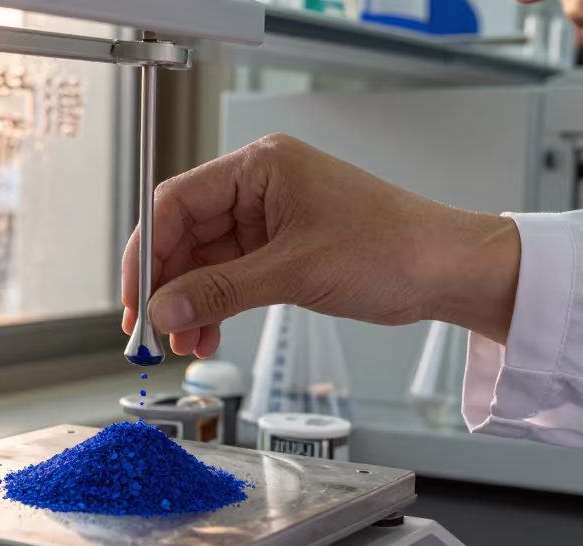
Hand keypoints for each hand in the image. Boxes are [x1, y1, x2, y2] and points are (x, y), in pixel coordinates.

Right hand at [121, 133, 520, 355]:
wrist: (448, 271)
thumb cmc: (392, 247)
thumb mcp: (295, 273)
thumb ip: (221, 292)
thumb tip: (165, 307)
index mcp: (259, 167)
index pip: (175, 203)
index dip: (146, 253)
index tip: (134, 299)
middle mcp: (259, 186)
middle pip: (184, 234)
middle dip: (167, 286)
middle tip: (151, 330)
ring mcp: (269, 219)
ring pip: (205, 262)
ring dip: (190, 303)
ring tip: (183, 341)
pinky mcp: (282, 249)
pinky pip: (230, 277)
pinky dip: (215, 307)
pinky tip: (207, 335)